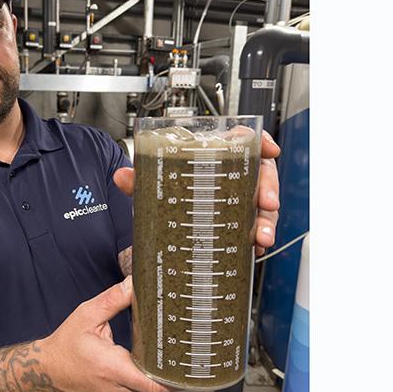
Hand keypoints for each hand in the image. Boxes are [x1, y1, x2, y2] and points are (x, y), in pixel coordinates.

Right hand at [40, 276, 173, 391]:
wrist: (47, 370)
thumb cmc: (65, 345)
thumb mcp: (87, 315)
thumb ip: (113, 299)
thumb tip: (133, 284)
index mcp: (112, 368)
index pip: (154, 382)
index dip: (174, 376)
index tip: (186, 363)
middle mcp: (116, 388)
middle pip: (156, 386)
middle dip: (170, 370)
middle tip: (184, 352)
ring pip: (147, 389)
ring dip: (156, 374)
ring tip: (168, 355)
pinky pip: (137, 391)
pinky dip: (144, 379)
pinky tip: (148, 364)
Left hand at [113, 130, 281, 255]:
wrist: (167, 225)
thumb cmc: (170, 194)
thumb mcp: (155, 188)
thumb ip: (140, 182)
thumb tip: (122, 177)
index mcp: (216, 157)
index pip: (245, 141)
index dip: (261, 142)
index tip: (270, 150)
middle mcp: (233, 176)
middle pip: (262, 174)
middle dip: (269, 189)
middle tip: (266, 203)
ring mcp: (240, 200)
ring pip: (263, 205)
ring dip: (267, 221)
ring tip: (261, 237)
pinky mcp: (241, 224)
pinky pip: (256, 228)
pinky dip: (257, 240)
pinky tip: (254, 249)